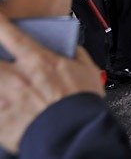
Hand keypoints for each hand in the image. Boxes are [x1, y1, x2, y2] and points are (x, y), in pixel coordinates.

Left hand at [0, 12, 103, 153]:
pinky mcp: (0, 119)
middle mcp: (17, 77)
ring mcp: (5, 98)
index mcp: (39, 61)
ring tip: (3, 84)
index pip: (9, 33)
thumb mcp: (86, 70)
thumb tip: (70, 46)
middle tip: (0, 58)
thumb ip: (75, 54)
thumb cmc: (82, 103)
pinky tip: (4, 106)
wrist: (75, 134)